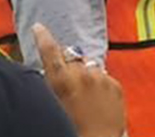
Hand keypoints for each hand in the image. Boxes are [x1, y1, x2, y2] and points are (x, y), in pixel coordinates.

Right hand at [33, 22, 125, 136]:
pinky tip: (96, 102)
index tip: (39, 27)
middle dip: (68, 66)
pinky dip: (99, 85)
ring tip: (83, 97)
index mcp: (61, 80)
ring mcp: (100, 78)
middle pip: (71, 58)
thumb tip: (47, 73)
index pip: (49, 50)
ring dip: (85, 76)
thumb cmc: (70, 130)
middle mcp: (82, 74)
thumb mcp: (51, 105)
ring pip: (89, 67)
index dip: (42, 37)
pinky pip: (104, 77)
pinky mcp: (115, 85)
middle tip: (67, 85)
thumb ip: (49, 85)